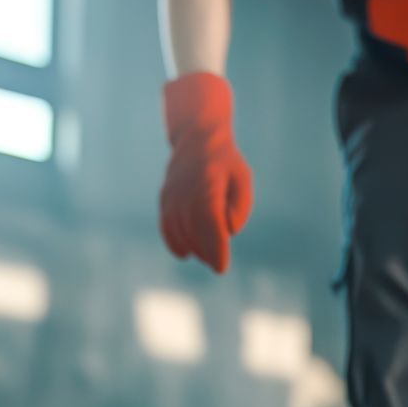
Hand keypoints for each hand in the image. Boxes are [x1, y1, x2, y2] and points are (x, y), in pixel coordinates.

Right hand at [159, 72, 252, 273]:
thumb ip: (240, 206)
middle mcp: (186, 191)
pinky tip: (184, 253)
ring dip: (192, 248)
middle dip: (206, 252)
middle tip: (217, 264)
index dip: (215, 248)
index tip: (221, 268)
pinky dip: (173, 241)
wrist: (196, 138)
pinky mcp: (164, 198)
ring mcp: (172, 195)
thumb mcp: (242, 179)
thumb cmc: (226, 163)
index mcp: (208, 185)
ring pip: (179, 231)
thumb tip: (228, 231)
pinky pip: (166, 225)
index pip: (210, 223)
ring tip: (206, 256)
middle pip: (194, 231)